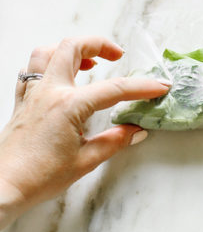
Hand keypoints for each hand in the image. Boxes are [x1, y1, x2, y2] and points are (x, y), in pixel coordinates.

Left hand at [0, 36, 170, 223]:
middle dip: (99, 44)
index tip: (159, 86)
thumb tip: (137, 131)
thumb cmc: (40, 177)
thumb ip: (114, 141)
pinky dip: (47, 65)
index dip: (141, 86)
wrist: (3, 187)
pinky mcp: (21, 102)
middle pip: (73, 47)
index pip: (113, 89)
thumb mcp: (85, 161)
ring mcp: (32, 94)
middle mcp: (49, 91)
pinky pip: (31, 70)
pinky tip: (58, 76)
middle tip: (117, 55)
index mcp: (69, 105)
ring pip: (47, 52)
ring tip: (87, 61)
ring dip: (69, 49)